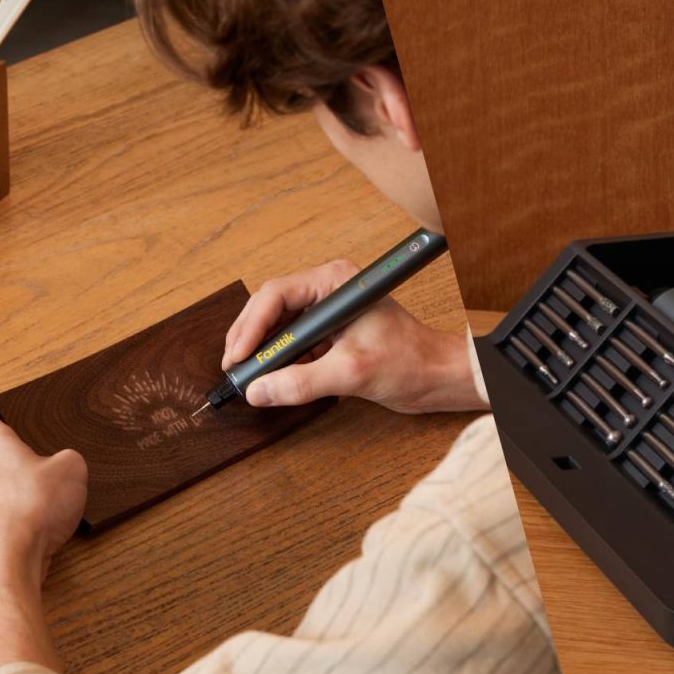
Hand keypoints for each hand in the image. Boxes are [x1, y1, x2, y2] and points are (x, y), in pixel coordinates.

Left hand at [0, 408, 84, 673]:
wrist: (10, 558)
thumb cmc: (30, 505)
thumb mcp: (72, 467)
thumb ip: (70, 458)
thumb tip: (66, 464)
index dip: (2, 414)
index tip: (19, 416)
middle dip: (14, 452)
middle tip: (42, 453)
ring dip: (17, 484)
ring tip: (48, 490)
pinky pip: (1, 510)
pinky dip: (19, 510)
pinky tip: (43, 518)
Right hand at [222, 259, 484, 413]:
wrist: (439, 376)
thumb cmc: (411, 362)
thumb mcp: (352, 373)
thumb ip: (302, 382)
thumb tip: (260, 391)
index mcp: (335, 282)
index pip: (276, 295)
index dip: (251, 326)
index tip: (238, 357)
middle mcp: (329, 291)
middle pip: (271, 308)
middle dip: (250, 338)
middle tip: (234, 368)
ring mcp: (329, 312)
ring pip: (280, 327)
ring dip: (262, 351)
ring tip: (246, 376)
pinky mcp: (331, 334)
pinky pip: (294, 344)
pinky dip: (279, 361)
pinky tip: (268, 380)